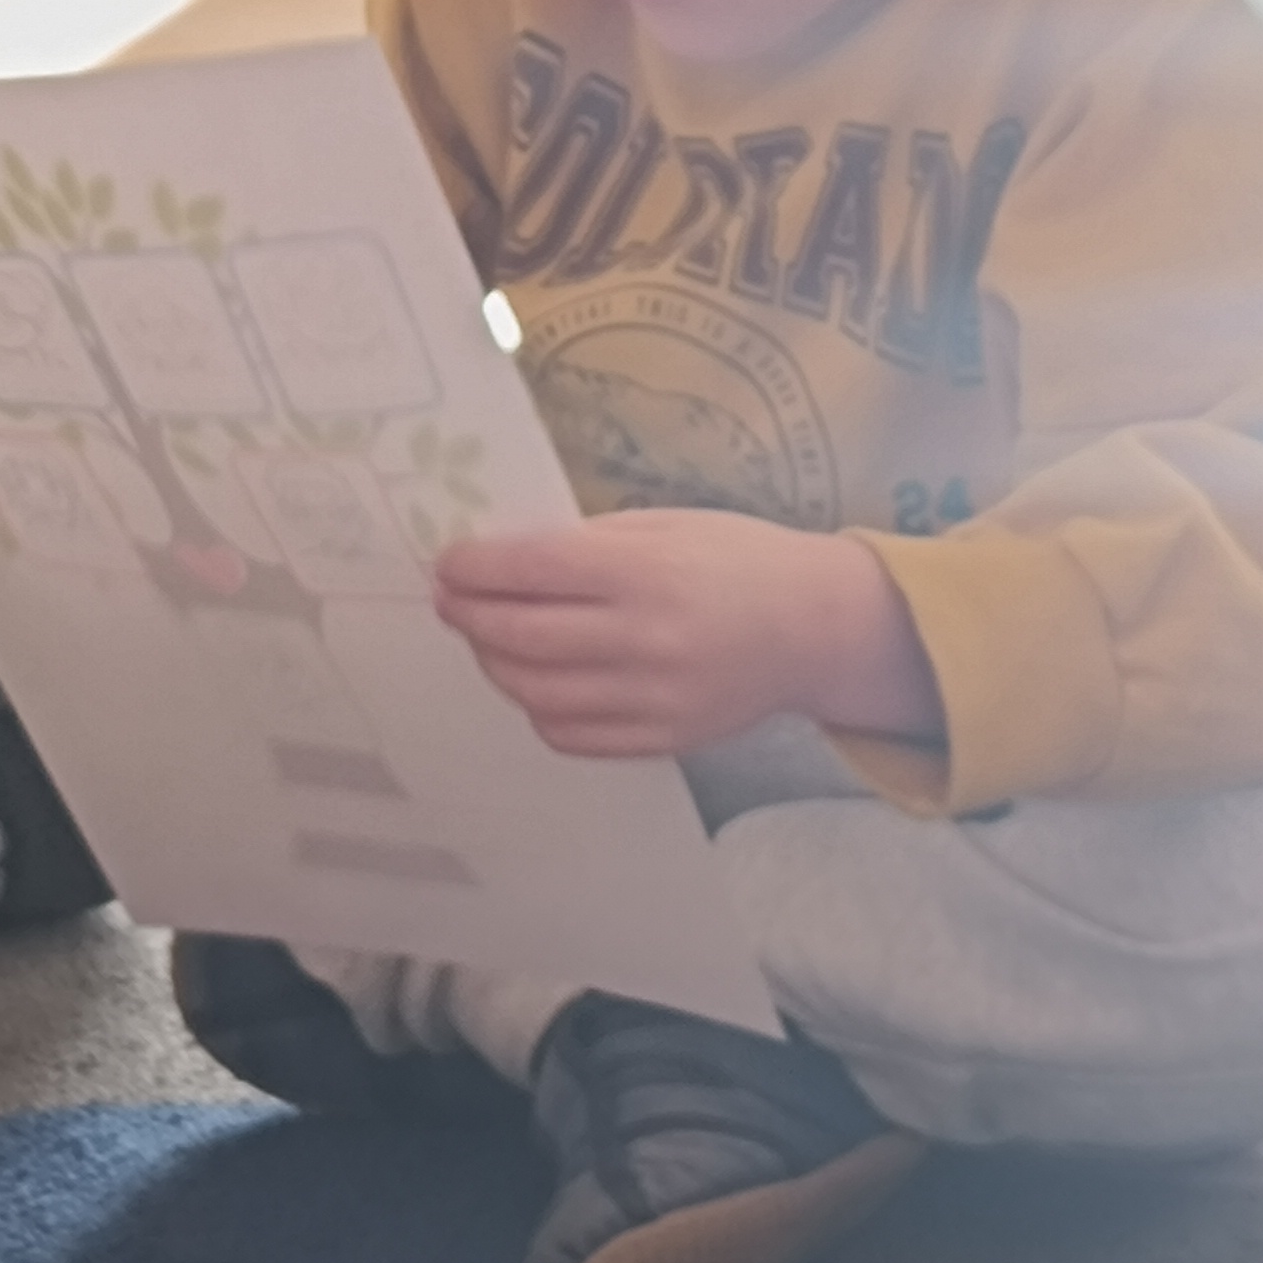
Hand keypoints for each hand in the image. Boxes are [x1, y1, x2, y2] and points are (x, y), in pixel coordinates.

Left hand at [433, 509, 941, 761]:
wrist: (815, 627)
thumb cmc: (736, 560)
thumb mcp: (665, 524)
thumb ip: (586, 544)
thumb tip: (500, 560)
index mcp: (646, 571)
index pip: (529, 570)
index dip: (473, 568)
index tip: (447, 563)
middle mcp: (646, 638)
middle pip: (520, 636)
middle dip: (468, 616)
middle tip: (450, 600)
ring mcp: (654, 697)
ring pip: (535, 693)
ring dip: (494, 664)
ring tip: (487, 639)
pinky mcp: (662, 738)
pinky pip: (571, 735)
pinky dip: (537, 710)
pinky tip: (534, 682)